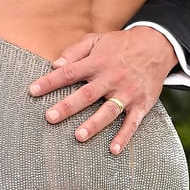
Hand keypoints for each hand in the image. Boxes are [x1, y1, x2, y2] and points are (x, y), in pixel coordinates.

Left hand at [29, 27, 176, 154]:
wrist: (156, 46)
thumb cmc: (120, 44)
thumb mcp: (96, 40)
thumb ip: (75, 51)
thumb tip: (54, 65)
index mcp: (97, 62)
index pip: (69, 73)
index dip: (50, 82)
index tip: (32, 91)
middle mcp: (111, 78)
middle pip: (86, 94)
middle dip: (67, 106)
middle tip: (50, 117)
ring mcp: (127, 92)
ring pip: (108, 111)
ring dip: (94, 124)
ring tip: (78, 136)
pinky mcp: (141, 104)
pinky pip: (132, 123)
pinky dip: (124, 137)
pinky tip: (113, 150)